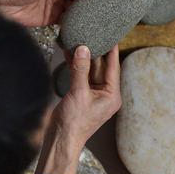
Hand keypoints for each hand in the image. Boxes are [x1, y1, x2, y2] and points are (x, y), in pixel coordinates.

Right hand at [35, 45, 121, 173]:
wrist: (61, 140)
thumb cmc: (74, 122)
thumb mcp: (78, 93)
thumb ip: (80, 69)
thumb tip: (83, 49)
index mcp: (112, 95)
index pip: (113, 67)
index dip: (111, 50)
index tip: (111, 34)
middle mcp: (105, 94)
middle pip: (101, 67)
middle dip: (95, 51)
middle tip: (92, 33)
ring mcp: (92, 95)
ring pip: (89, 71)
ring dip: (83, 57)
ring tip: (78, 39)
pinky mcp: (81, 95)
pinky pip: (80, 77)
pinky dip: (75, 66)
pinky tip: (69, 53)